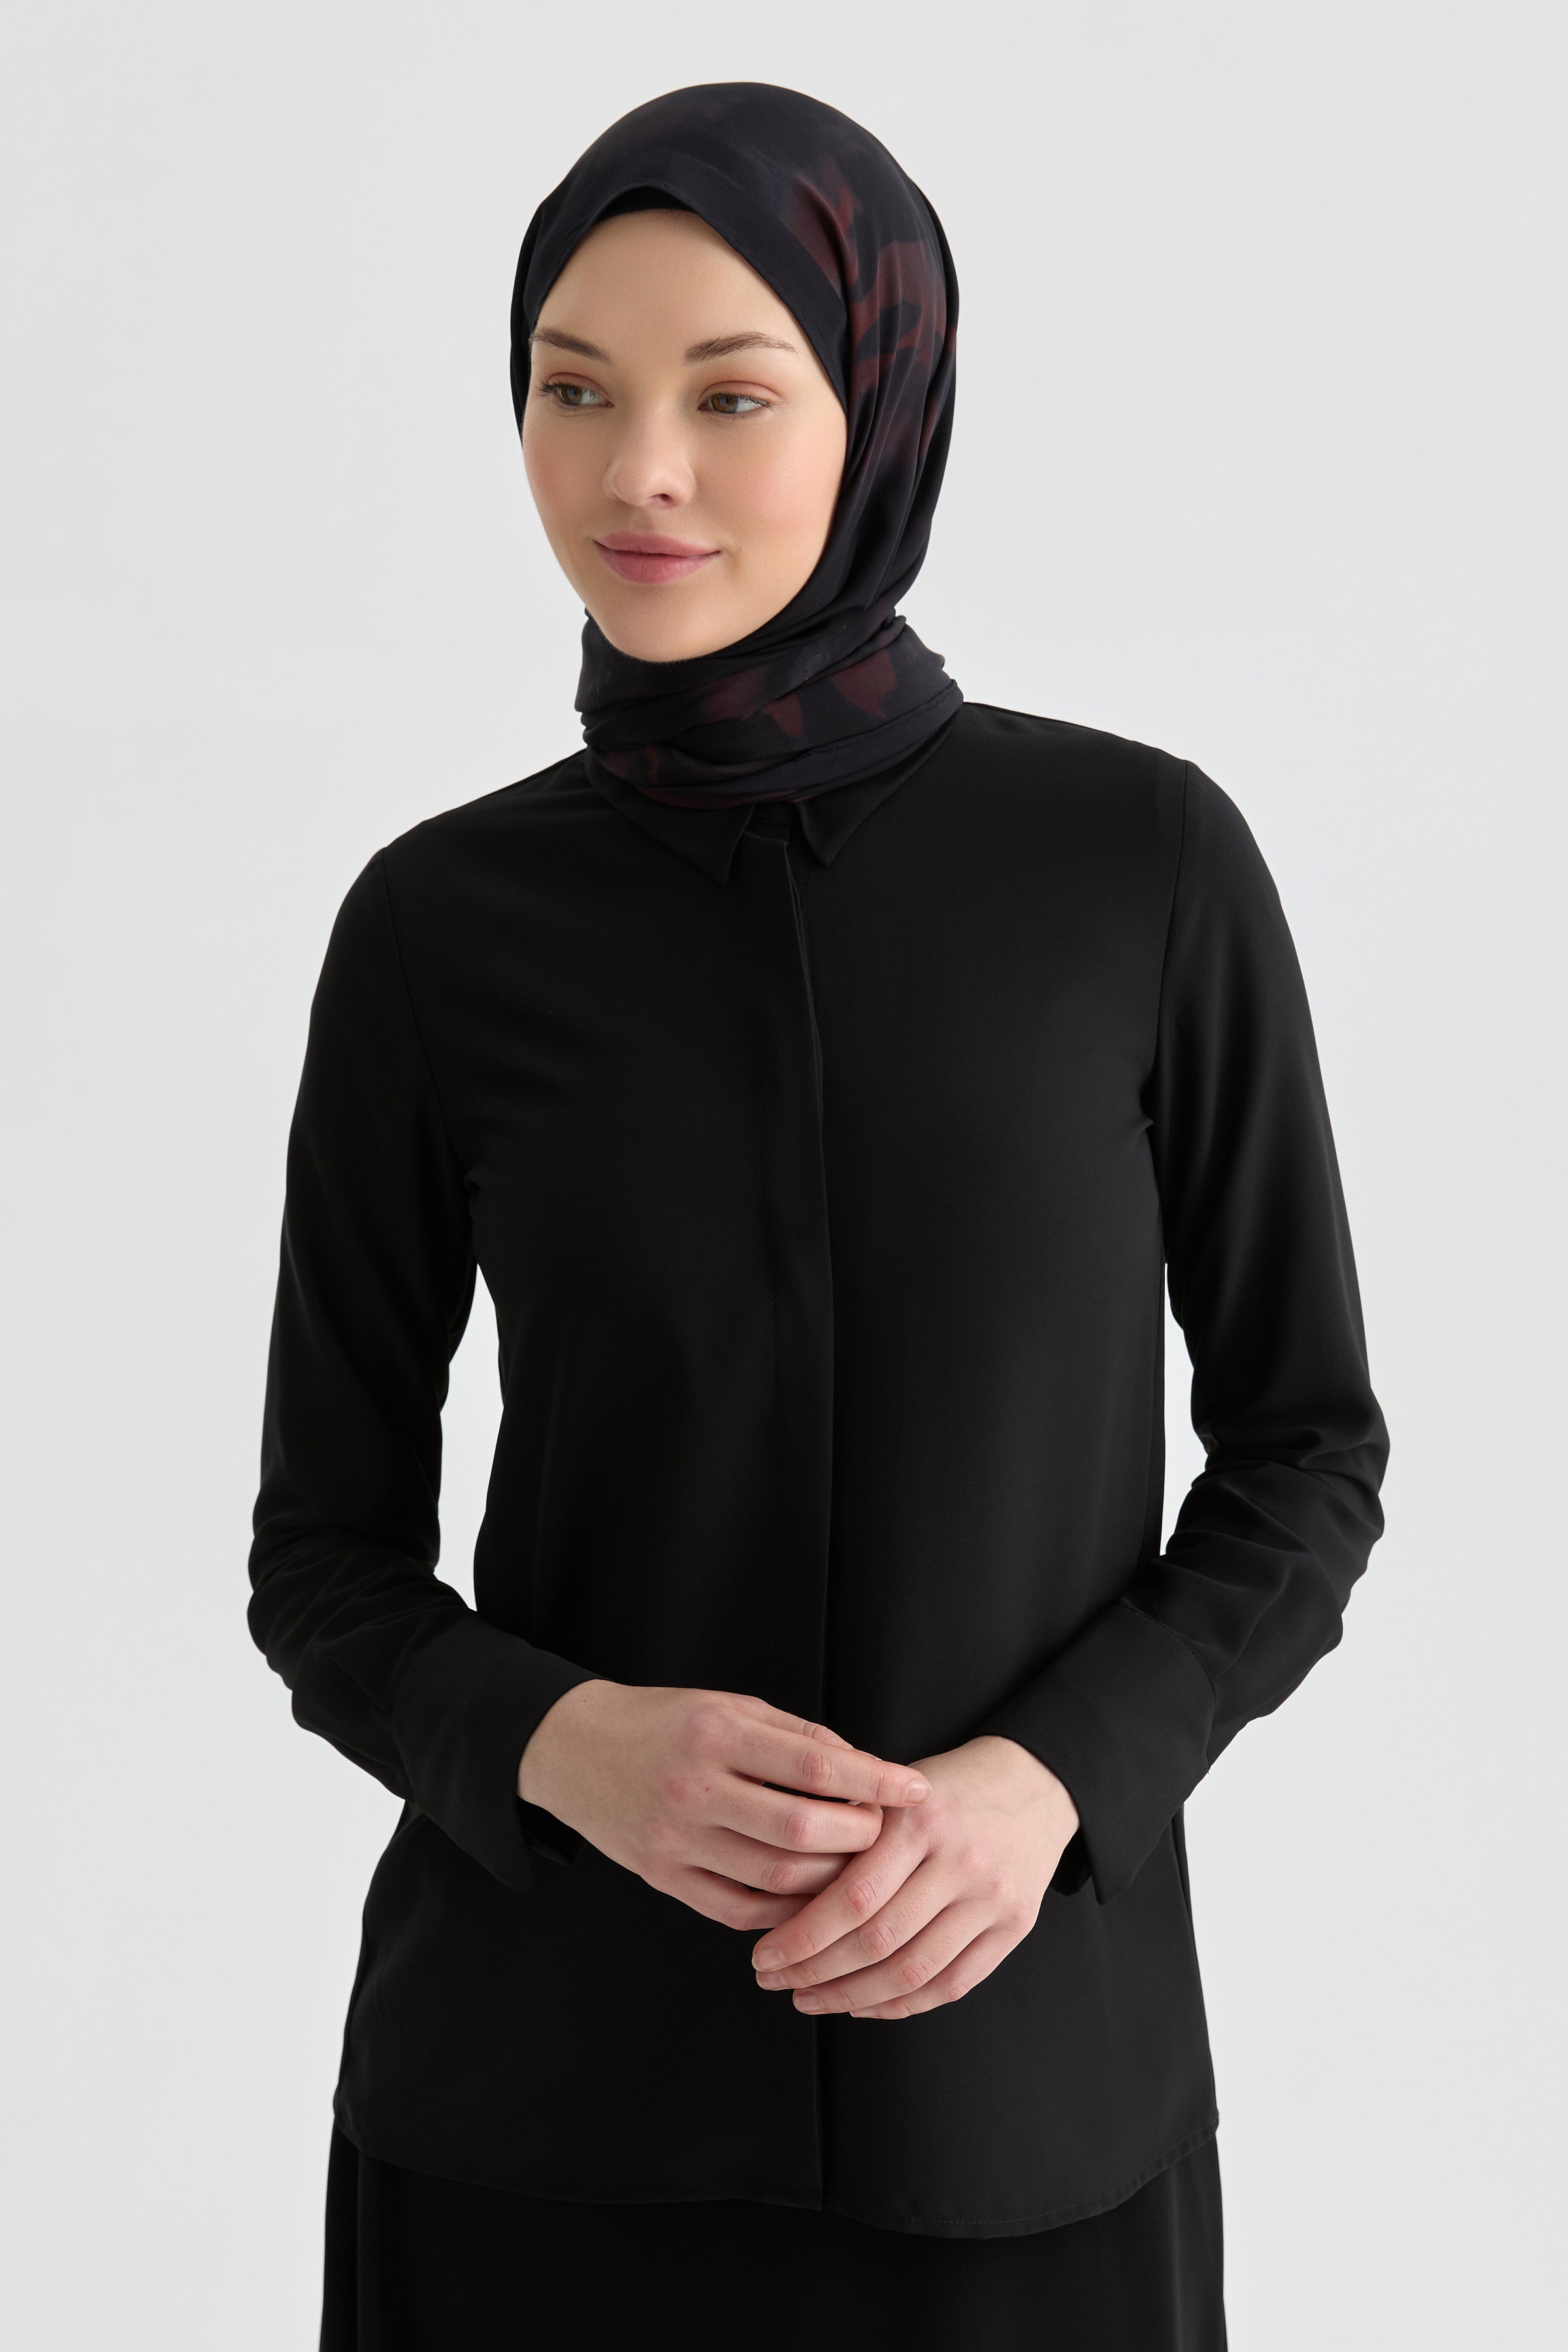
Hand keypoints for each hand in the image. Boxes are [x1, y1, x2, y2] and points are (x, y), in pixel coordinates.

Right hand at [518, 1681, 931, 1932]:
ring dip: (827, 1880)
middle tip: (884, 1833)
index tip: (914, 1788)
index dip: (874, 1780)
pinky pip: (738, 1910)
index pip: (815, 1764)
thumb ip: (794, 1736)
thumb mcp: (728, 1706)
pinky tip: (807, 1897)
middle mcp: (696, 1789)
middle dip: (857, 1837)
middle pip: (800, 1830)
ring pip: (774, 1878)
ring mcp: (677, 1840)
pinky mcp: (663, 1877)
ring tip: (854, 1867)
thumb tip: (862, 1767)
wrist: (575, 1750)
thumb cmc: (663, 1722)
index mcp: (718, 1735)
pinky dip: (783, 1910)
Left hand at [750, 1735, 1078, 2019]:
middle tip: (774, 1981)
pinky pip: (952, 1984)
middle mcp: (962, 1860)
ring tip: (808, 1999)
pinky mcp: (1016, 1926)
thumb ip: (850, 1836)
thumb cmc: (946, 1788)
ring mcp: (993, 1897)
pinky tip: (862, 2004)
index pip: (854, 1896)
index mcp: (922, 1819)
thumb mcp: (895, 1789)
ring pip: (914, 1972)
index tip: (764, 1956)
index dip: (803, 1936)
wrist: (1033, 1783)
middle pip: (880, 1941)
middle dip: (817, 1972)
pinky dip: (901, 2005)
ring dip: (852, 1997)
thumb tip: (779, 1899)